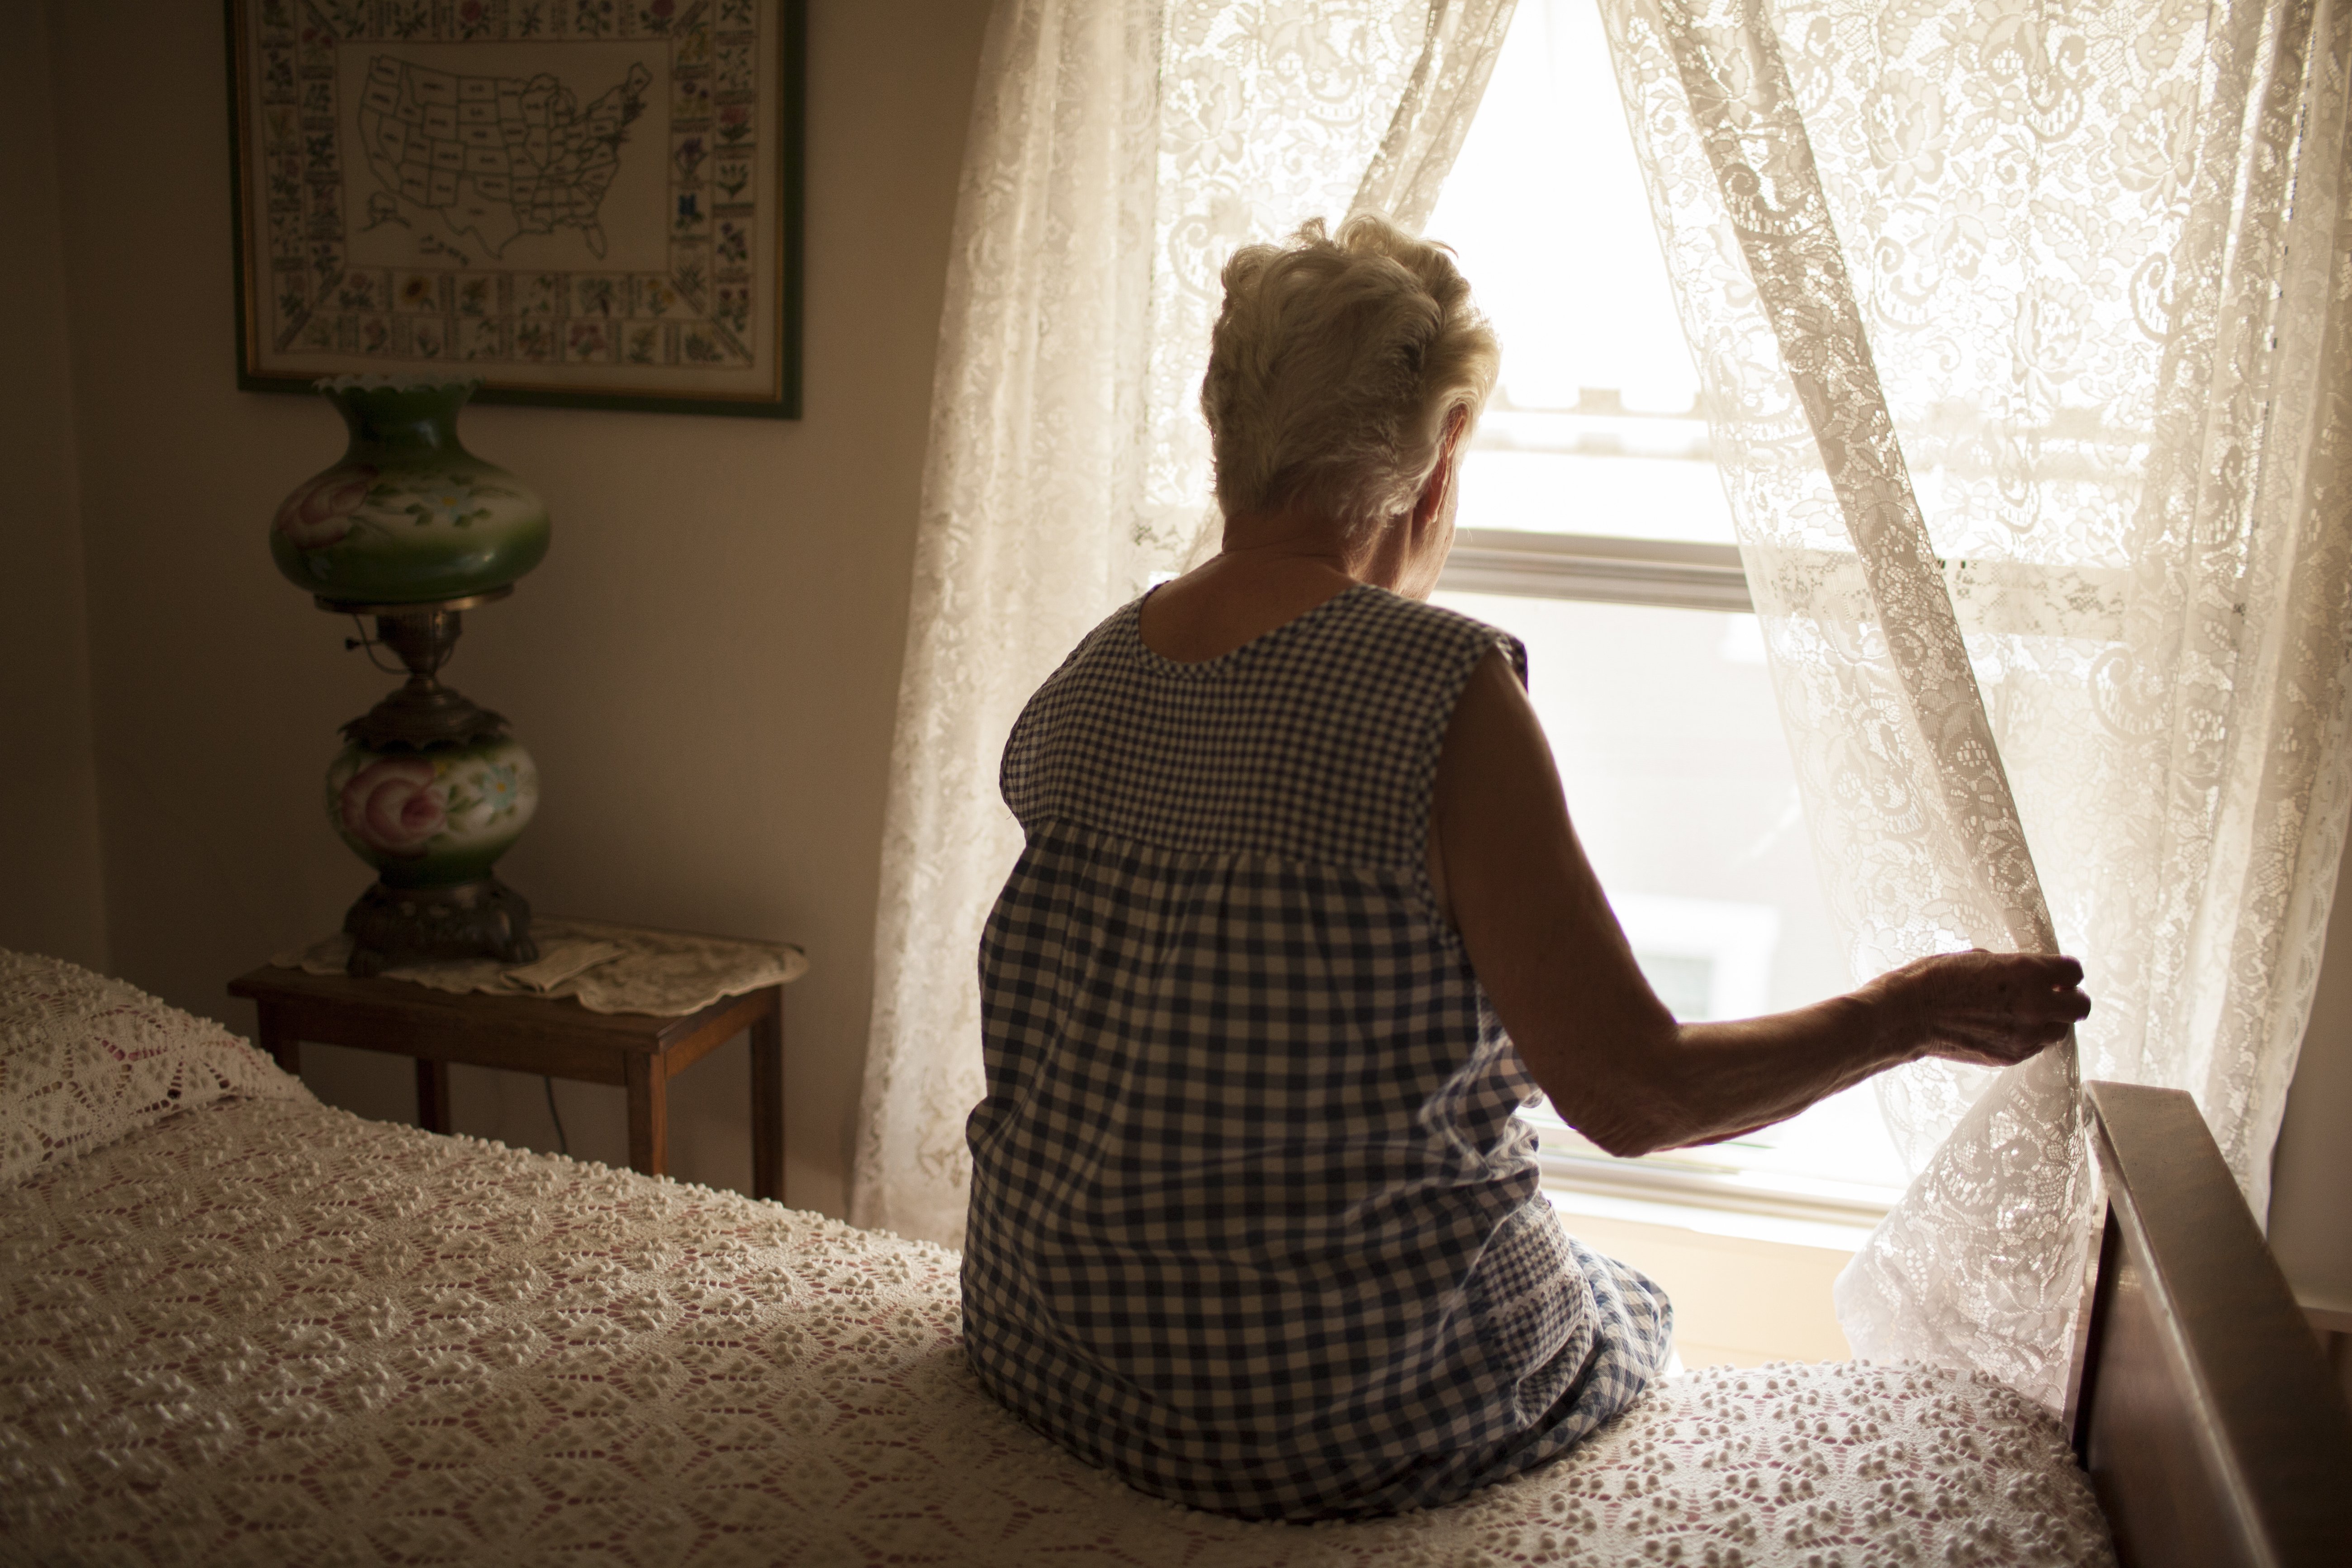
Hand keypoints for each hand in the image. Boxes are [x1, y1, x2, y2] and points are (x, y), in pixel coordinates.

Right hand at [1858, 950, 2090, 1068]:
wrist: (1907, 1016)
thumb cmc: (1934, 979)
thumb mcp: (1977, 959)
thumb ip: (2011, 967)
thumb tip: (2025, 975)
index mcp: (2027, 972)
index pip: (2074, 972)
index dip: (2063, 971)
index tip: (2053, 973)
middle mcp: (2034, 1005)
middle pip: (2080, 1007)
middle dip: (2069, 999)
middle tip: (2051, 995)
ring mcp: (2025, 1035)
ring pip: (2060, 1030)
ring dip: (2050, 1020)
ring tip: (2025, 1013)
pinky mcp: (2012, 1056)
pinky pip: (2036, 1046)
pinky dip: (2029, 1036)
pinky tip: (2005, 1027)